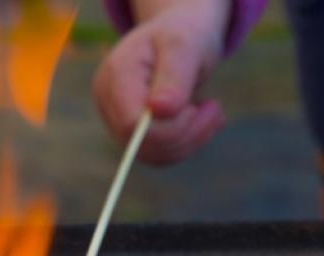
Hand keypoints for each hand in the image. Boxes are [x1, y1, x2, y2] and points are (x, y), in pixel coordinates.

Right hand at [92, 0, 230, 164]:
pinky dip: (187, 142)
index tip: (199, 107)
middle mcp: (109, 100)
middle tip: (214, 109)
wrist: (178, 32)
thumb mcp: (184, 46)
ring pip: (153, 155)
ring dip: (191, 140)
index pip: (132, 123)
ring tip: (212, 111)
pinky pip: (160, 154)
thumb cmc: (183, 33)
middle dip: (186, 134)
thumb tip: (160, 111)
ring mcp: (117, 118)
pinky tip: (202, 119)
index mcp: (117, 75)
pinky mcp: (133, 131)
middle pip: (142, 144)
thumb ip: (173, 77)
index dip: (169, 128)